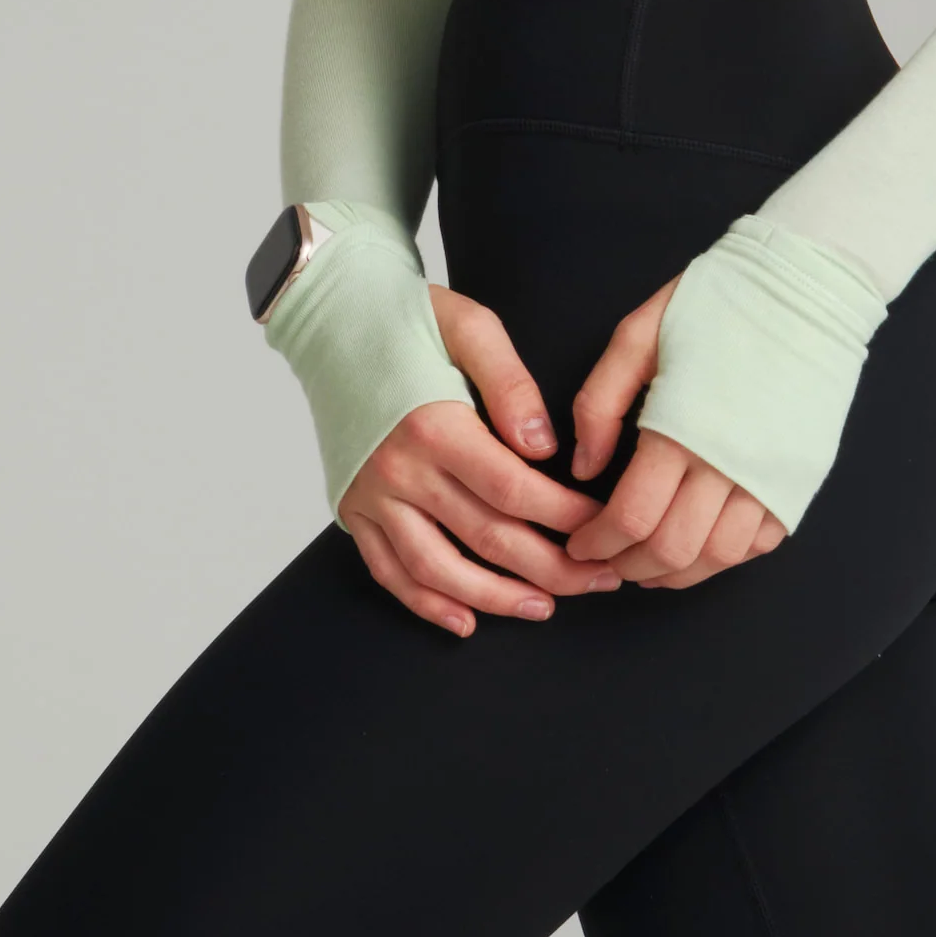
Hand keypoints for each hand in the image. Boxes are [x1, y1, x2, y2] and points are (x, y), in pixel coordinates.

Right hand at [336, 285, 628, 638]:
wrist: (330, 318)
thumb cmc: (407, 316)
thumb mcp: (470, 324)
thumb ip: (512, 384)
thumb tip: (543, 446)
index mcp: (435, 425)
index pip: (515, 491)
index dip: (566, 518)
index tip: (605, 527)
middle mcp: (400, 469)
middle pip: (486, 538)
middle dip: (552, 569)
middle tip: (598, 581)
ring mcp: (372, 495)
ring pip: (438, 569)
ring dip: (495, 598)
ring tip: (544, 608)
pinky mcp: (353, 507)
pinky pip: (388, 570)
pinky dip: (425, 603)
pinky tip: (466, 620)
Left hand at [560, 274, 788, 590]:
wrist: (807, 287)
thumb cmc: (716, 302)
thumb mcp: (637, 335)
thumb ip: (598, 404)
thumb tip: (585, 470)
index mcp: (682, 427)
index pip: (631, 517)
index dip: (597, 543)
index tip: (578, 544)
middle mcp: (731, 463)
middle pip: (673, 549)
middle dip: (629, 567)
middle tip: (606, 561)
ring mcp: (773, 476)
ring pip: (719, 557)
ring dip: (676, 573)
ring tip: (647, 565)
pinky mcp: (801, 478)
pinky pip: (761, 542)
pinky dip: (725, 557)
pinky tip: (698, 546)